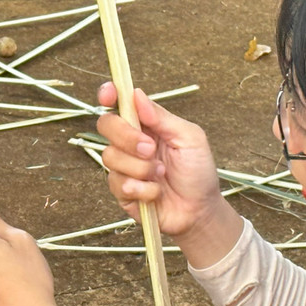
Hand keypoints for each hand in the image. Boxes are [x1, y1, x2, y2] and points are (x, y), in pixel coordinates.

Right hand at [96, 84, 243, 266]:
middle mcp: (130, 143)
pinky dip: (143, 189)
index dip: (108, 95)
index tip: (109, 95)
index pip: (118, 104)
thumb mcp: (189, 138)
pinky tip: (156, 193)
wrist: (199, 210)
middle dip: (127, 137)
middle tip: (151, 149)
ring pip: (110, 157)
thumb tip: (137, 94)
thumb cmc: (198, 172)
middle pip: (106, 125)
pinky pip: (118, 184)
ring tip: (161, 175)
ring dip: (140, 168)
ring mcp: (124, 167)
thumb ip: (163, 117)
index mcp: (146, 125)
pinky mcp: (122, 192)